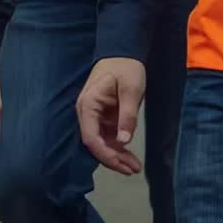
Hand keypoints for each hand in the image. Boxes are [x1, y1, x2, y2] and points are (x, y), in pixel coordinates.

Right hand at [77, 57, 145, 175]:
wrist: (124, 52)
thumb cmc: (126, 67)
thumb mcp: (131, 89)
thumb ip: (127, 115)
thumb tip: (123, 141)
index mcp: (88, 105)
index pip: (90, 138)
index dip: (105, 154)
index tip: (121, 164)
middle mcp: (87, 113)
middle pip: (96, 144)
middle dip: (113, 159)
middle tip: (132, 170)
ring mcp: (95, 116)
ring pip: (102, 143)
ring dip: (117, 156)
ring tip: (134, 167)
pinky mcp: (103, 117)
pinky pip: (108, 136)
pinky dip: (118, 147)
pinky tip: (130, 157)